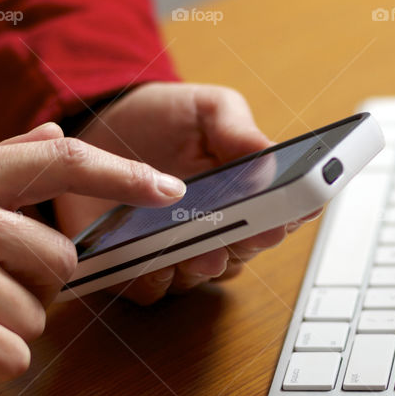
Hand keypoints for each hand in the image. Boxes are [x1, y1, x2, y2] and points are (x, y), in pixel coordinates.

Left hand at [53, 83, 319, 304]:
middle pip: (245, 250)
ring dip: (205, 265)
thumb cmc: (162, 117)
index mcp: (244, 193)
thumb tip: (270, 157)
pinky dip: (154, 278)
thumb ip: (237, 128)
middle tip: (253, 231)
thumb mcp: (205, 108)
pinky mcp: (135, 265)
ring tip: (204, 251)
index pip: (281, 213)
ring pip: (202, 274)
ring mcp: (179, 251)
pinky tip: (153, 261)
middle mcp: (218, 230)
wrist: (100, 125)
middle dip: (250, 243)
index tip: (294, 210)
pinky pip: (151, 287)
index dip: (292, 214)